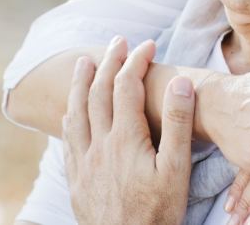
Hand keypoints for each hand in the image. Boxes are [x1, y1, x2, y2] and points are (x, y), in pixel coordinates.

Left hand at [64, 37, 194, 224]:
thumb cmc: (158, 214)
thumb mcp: (176, 171)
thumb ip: (177, 125)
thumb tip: (181, 83)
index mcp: (125, 139)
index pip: (126, 87)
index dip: (136, 61)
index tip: (148, 44)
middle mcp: (99, 145)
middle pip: (98, 92)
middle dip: (108, 62)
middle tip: (118, 42)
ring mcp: (84, 162)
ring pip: (77, 111)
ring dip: (81, 83)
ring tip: (85, 63)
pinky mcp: (76, 179)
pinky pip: (68, 137)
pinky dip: (71, 114)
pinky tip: (72, 111)